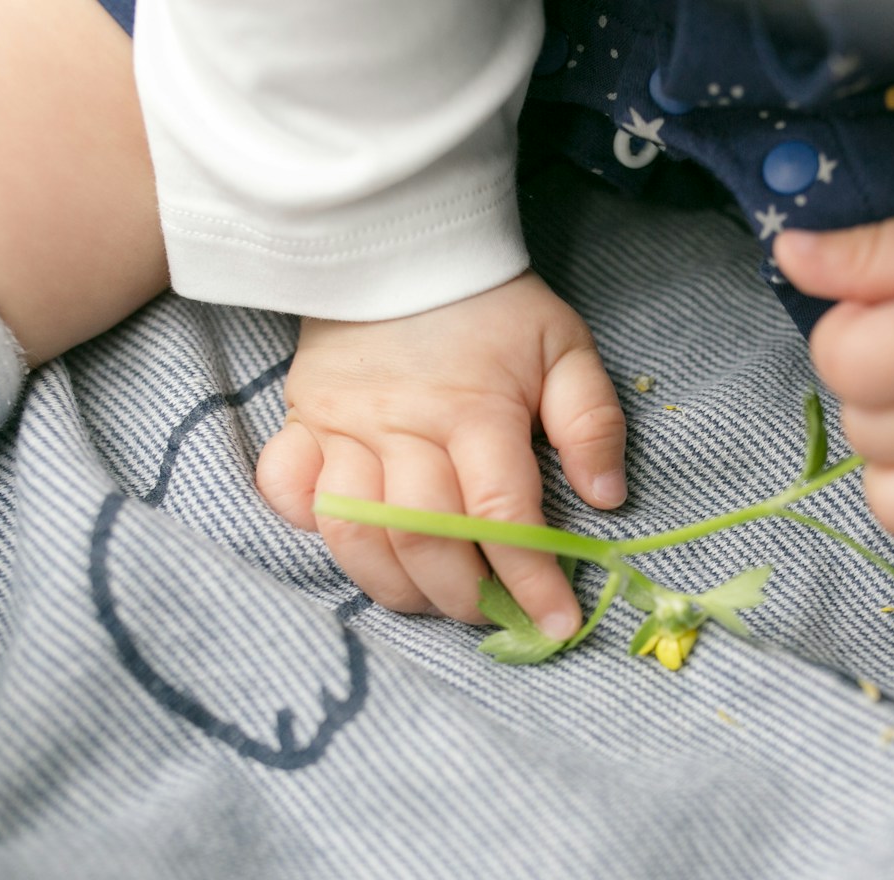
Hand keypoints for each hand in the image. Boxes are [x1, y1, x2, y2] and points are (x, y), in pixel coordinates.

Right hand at [255, 271, 627, 637]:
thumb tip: (606, 500)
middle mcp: (402, 425)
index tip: (557, 623)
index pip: (502, 516)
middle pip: (425, 538)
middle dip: (465, 596)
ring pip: (355, 532)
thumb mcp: (563, 347)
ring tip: (434, 600)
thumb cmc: (491, 305)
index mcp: (475, 410)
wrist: (401, 241)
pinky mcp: (301, 420)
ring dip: (395, 584)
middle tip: (494, 615)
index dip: (531, 580)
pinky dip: (313, 529)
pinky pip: (287, 492)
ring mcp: (343, 426)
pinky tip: (358, 545)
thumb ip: (591, 423)